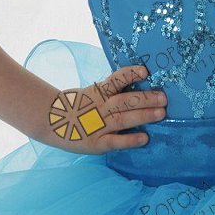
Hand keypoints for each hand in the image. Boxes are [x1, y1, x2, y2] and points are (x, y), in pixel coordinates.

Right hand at [47, 63, 166, 153]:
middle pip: (125, 101)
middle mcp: (100, 107)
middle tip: (164, 97)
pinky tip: (144, 138)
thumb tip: (139, 84)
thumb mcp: (91, 93)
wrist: (50, 122)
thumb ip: (111, 91)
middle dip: (145, 98)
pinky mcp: (96, 143)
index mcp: (98, 92)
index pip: (116, 80)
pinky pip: (115, 142)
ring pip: (123, 119)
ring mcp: (98, 125)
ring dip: (143, 116)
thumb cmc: (78, 105)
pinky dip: (129, 140)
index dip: (130, 74)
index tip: (145, 71)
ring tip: (161, 114)